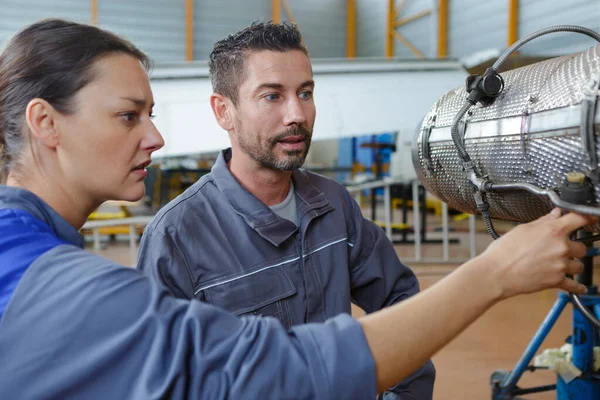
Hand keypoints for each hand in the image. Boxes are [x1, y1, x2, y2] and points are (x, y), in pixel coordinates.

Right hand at [481, 208, 595, 298]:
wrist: (496, 273)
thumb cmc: (503, 251)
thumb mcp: (522, 230)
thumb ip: (543, 222)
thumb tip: (555, 215)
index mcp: (553, 231)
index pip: (579, 219)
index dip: (588, 218)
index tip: (592, 219)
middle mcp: (561, 247)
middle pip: (582, 247)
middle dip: (573, 248)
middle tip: (561, 249)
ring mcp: (561, 265)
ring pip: (579, 265)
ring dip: (572, 264)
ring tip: (560, 265)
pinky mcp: (557, 281)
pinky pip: (574, 285)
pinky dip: (577, 287)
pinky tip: (579, 287)